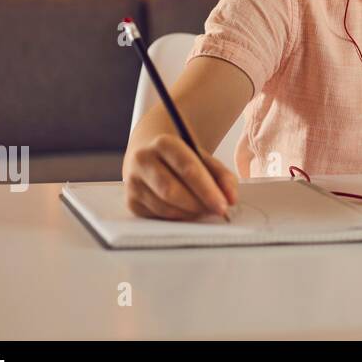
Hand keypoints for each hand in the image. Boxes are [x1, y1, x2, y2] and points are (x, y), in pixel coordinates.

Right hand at [123, 133, 238, 220]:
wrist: (151, 155)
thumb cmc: (182, 159)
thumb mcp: (204, 159)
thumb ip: (222, 176)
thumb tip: (231, 199)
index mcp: (163, 143)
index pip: (187, 168)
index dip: (207, 190)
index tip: (224, 204)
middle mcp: (142, 160)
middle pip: (171, 190)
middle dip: (198, 204)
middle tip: (217, 211)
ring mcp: (133, 182)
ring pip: (164, 207)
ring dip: (189, 213)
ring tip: (204, 210)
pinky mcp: (130, 202)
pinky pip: (157, 216)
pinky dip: (177, 218)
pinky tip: (187, 211)